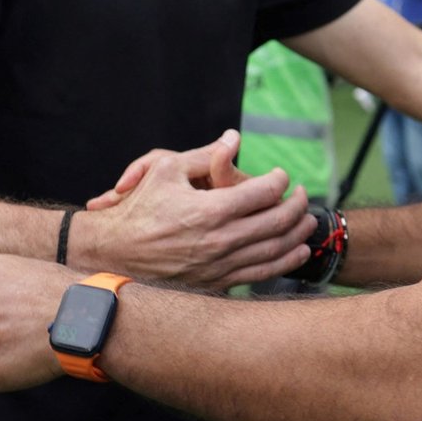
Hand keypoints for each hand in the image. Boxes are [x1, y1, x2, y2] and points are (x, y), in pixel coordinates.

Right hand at [73, 134, 312, 288]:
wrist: (114, 254)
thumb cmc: (139, 207)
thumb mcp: (166, 170)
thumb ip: (206, 154)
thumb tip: (234, 138)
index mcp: (211, 209)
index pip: (263, 192)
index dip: (279, 179)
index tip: (281, 174)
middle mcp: (220, 241)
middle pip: (277, 221)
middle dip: (297, 205)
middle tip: (303, 194)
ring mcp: (220, 265)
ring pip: (274, 249)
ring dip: (298, 233)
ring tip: (307, 220)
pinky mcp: (217, 282)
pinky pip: (261, 273)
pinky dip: (285, 261)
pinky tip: (296, 250)